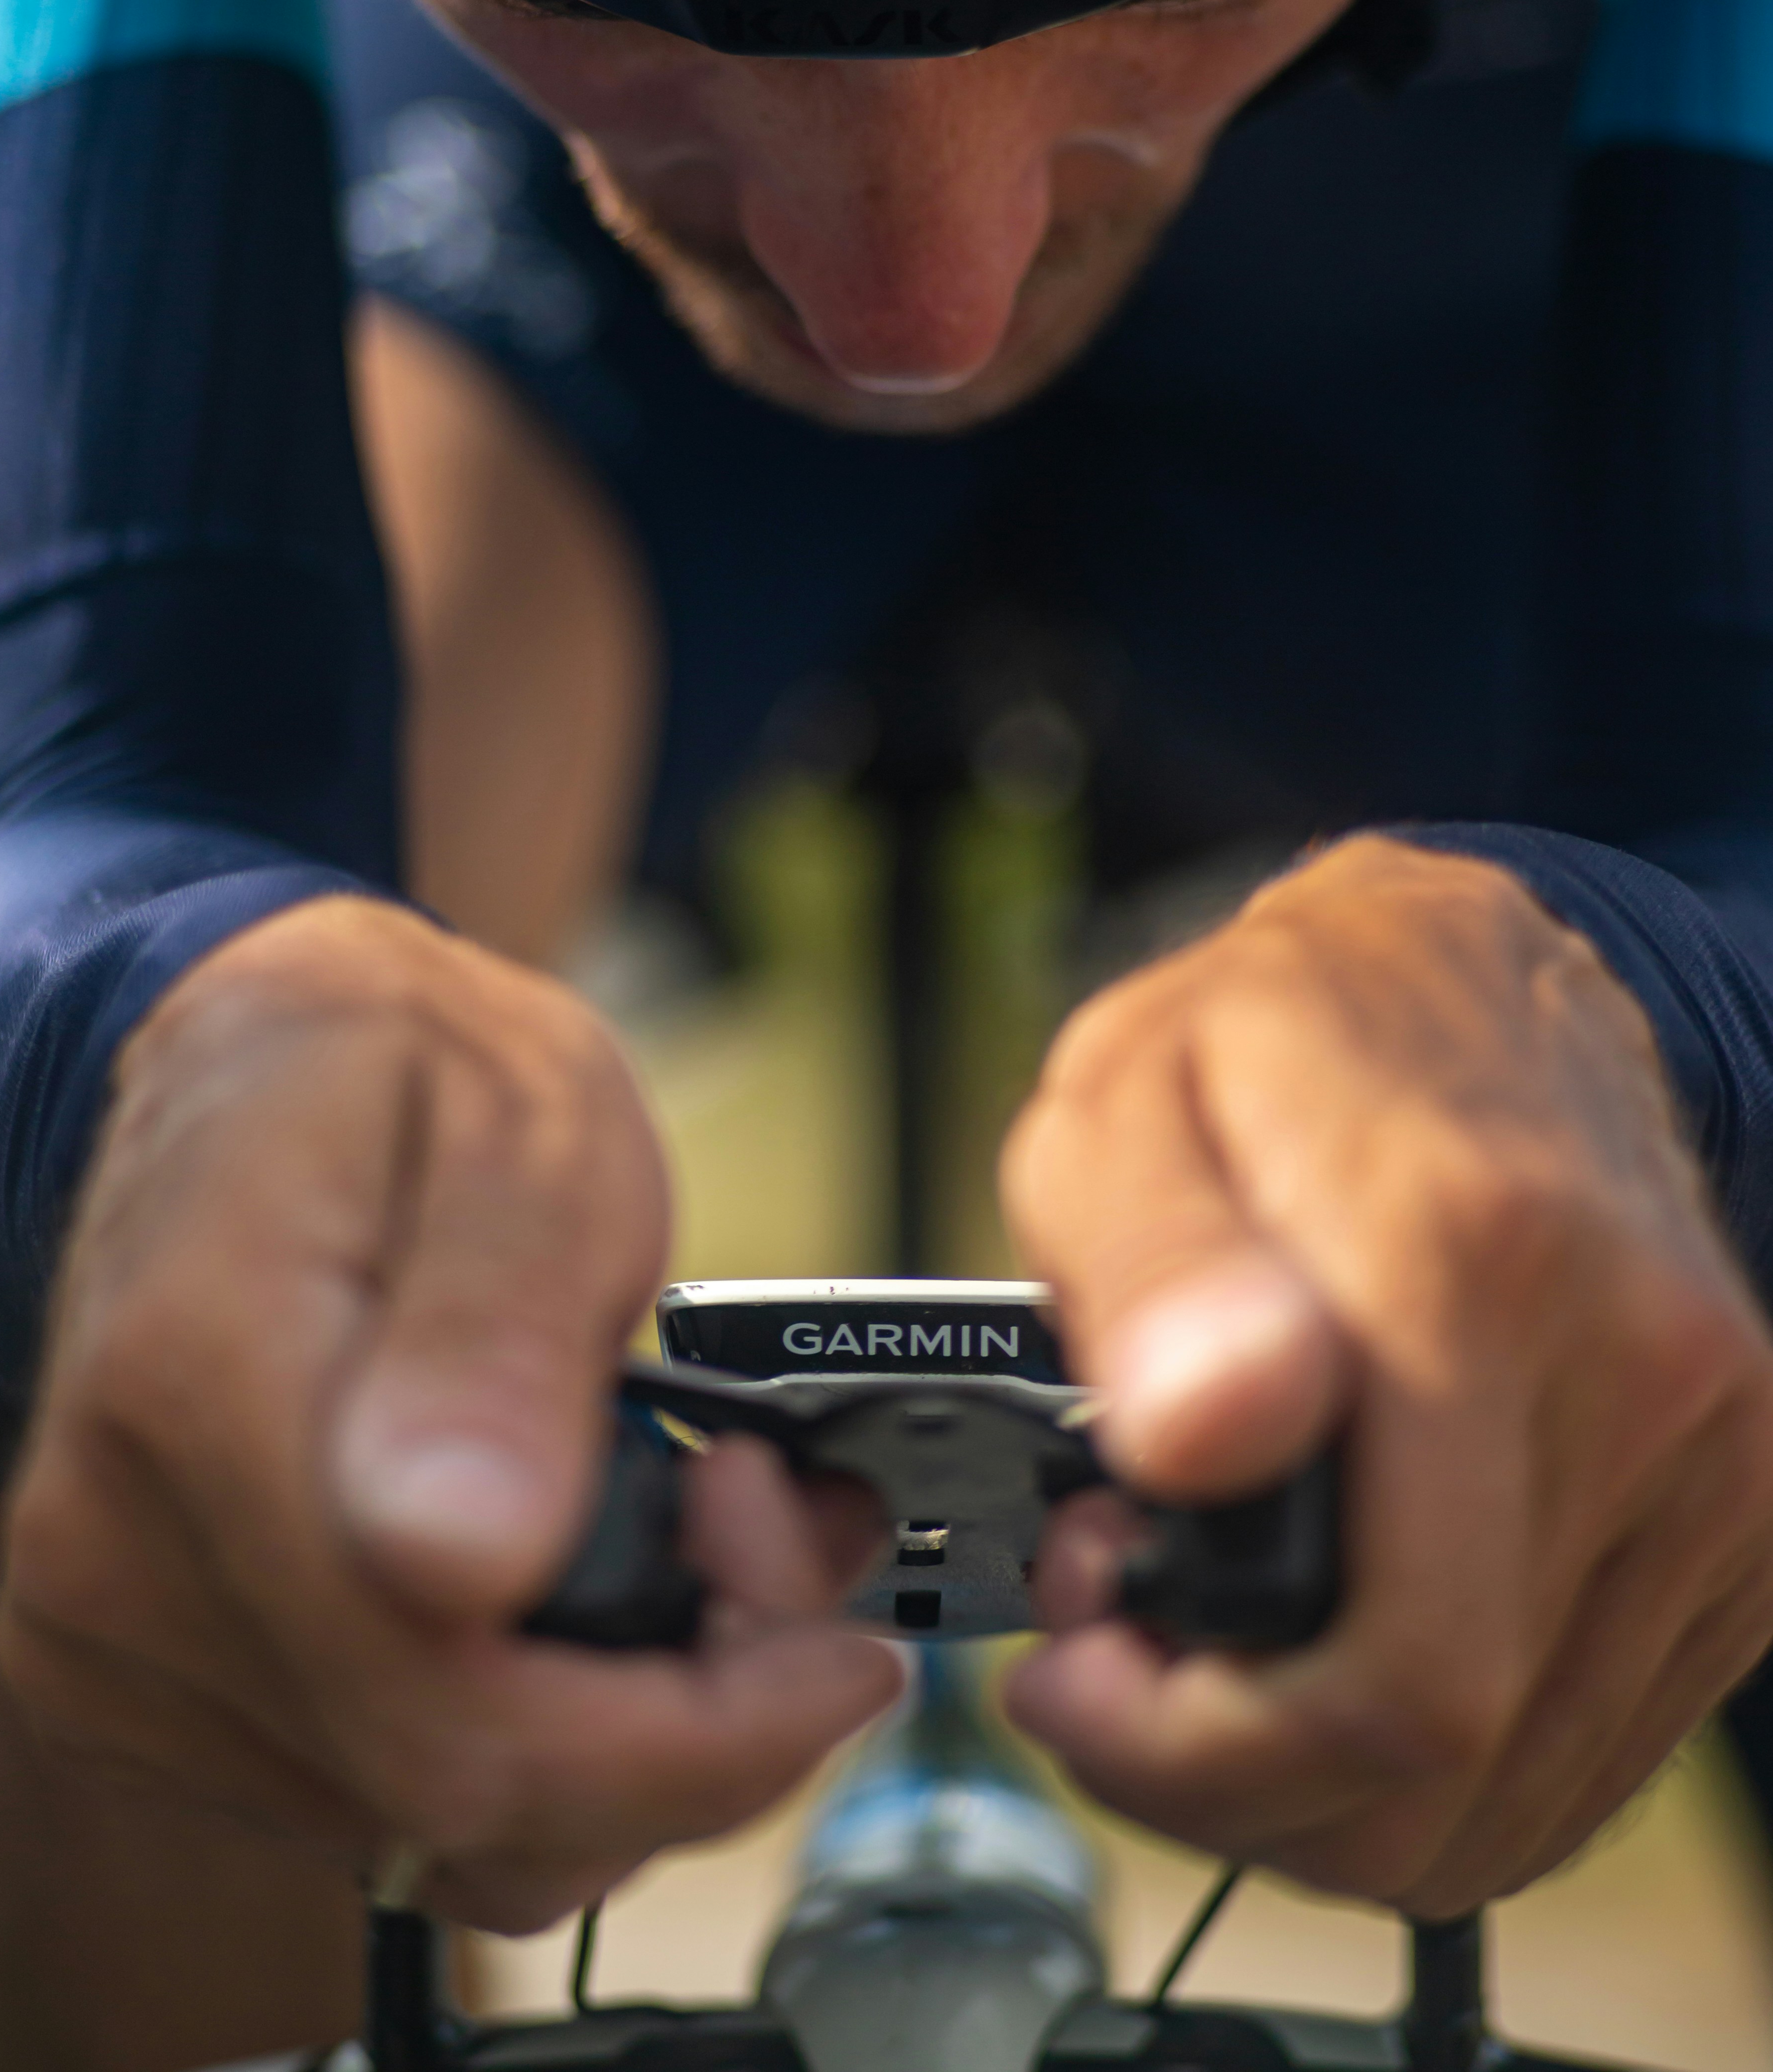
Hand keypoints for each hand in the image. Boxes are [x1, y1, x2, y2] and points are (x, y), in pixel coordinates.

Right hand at [0, 900, 896, 1931]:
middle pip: (455, 1800)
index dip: (687, 1736)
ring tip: (703, 1527)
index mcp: (198, 1393)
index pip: (449, 1712)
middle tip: (779, 1537)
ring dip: (616, 1728)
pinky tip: (592, 1576)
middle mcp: (111, 1559)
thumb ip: (499, 1325)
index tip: (838, 1653)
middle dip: (682, 1723)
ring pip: (431, 1825)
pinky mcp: (147, 1684)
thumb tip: (456, 1564)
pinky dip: (525, 1723)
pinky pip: (382, 1793)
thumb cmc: (392, 1071)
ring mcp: (114, 1642)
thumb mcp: (518, 1121)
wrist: (249, 1070)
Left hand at [1000, 834, 1772, 1913]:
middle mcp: (1638, 1371)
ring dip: (1327, 1781)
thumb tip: (1202, 1431)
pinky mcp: (1747, 1522)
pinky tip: (1332, 1635)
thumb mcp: (1129, 1099)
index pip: (1399, 1672)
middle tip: (1116, 1661)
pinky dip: (1440, 1756)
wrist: (1482, 991)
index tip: (1080, 1672)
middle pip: (1451, 1773)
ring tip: (1206, 1637)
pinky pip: (1582, 1752)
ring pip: (1517, 1795)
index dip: (1203, 1746)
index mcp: (1474, 1262)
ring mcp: (1720, 1461)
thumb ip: (1152, 1268)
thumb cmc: (1279, 1044)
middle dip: (1239, 1781)